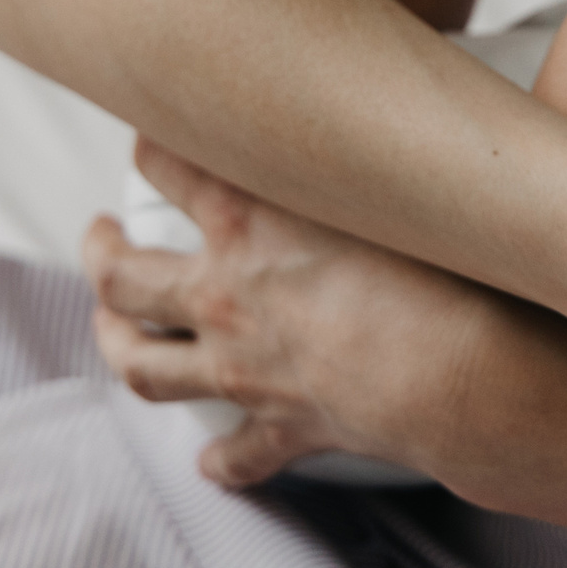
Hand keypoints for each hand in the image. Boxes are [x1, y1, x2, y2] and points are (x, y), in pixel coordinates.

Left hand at [85, 138, 515, 484]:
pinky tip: (211, 461)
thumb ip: (369, 145)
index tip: (149, 134)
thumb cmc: (448, 265)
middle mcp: (228, 296)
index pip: (168, 164)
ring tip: (109, 329)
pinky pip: (237, 455)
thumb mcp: (397, 180)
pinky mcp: (285, 428)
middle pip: (122, 278)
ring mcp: (246, 370)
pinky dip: (221, 461)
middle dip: (100, 254)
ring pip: (146, 369)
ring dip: (118, 348)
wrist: (468, 377)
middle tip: (98, 235)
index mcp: (249, 223)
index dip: (151, 146)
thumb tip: (392, 106)